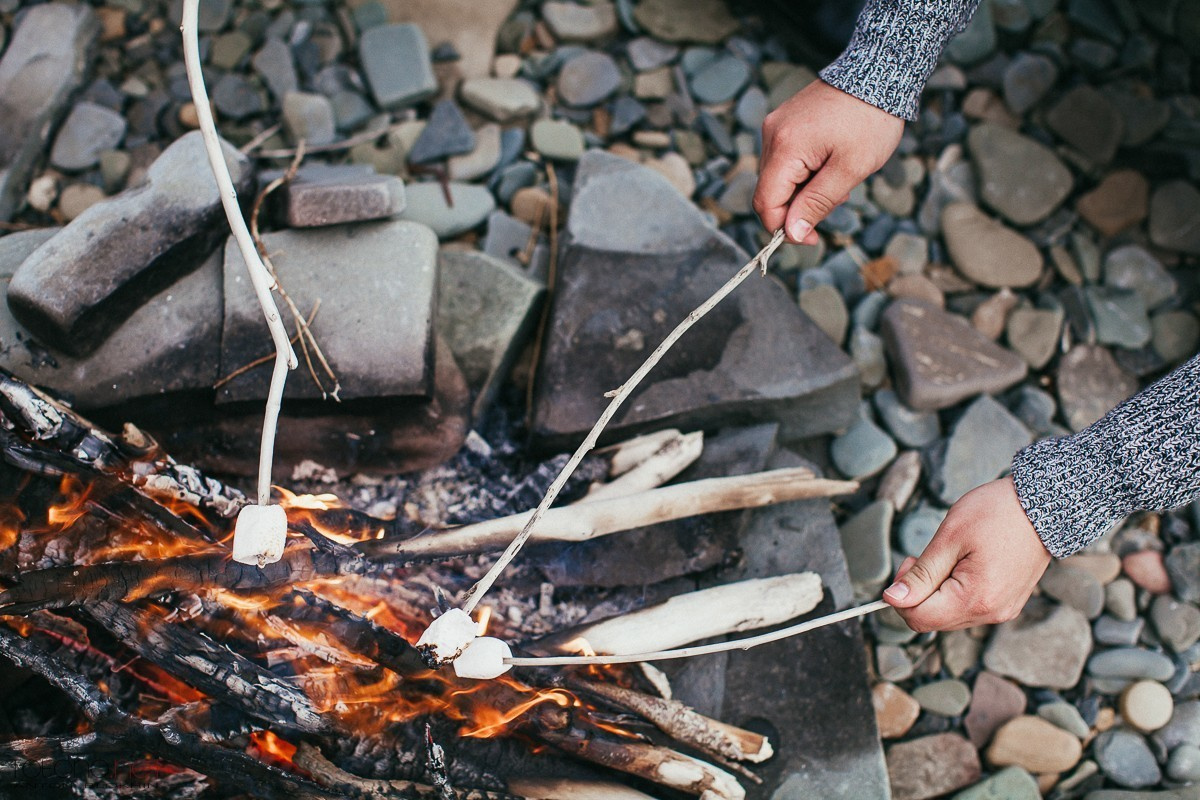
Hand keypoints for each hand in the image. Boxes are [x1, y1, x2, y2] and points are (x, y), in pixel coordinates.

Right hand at [754, 80, 903, 243]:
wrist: (879, 72)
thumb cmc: (870, 119)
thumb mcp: (851, 169)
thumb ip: (817, 202)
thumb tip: (792, 233)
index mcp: (785, 147)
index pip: (766, 203)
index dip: (784, 229)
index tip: (812, 238)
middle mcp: (772, 135)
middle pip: (771, 192)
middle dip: (800, 207)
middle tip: (837, 199)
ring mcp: (776, 126)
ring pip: (779, 178)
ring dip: (805, 190)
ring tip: (839, 177)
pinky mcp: (785, 122)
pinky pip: (786, 160)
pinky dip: (805, 172)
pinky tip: (831, 163)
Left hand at [883, 477, 1051, 631]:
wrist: (1044, 505)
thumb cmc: (997, 513)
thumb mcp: (950, 538)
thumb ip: (920, 574)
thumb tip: (891, 599)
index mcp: (976, 600)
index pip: (918, 618)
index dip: (902, 594)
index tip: (909, 562)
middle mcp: (991, 614)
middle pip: (932, 619)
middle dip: (919, 591)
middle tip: (926, 556)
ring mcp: (1001, 611)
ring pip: (948, 615)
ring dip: (937, 590)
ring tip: (950, 556)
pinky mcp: (1006, 603)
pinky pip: (967, 607)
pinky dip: (955, 590)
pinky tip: (963, 564)